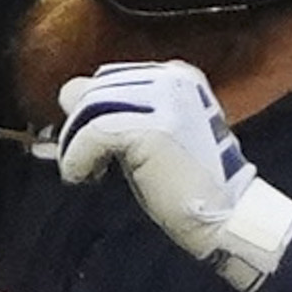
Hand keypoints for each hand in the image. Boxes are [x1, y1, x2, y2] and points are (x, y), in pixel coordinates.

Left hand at [52, 59, 291, 291]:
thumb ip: (122, 112)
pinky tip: (82, 177)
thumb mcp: (153, 136)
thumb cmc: (187, 184)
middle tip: (82, 163)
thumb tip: (67, 93)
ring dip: (74, 144)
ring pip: (90, 107)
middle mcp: (172, 78)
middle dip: (78, 126)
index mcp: (177, 75)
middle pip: (96, 87)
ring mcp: (165, 99)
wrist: (224, 216)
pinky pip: (93, 132)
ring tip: (82, 172)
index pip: (111, 77)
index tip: (92, 148)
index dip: (90, 109)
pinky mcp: (153, 127)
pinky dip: (78, 157)